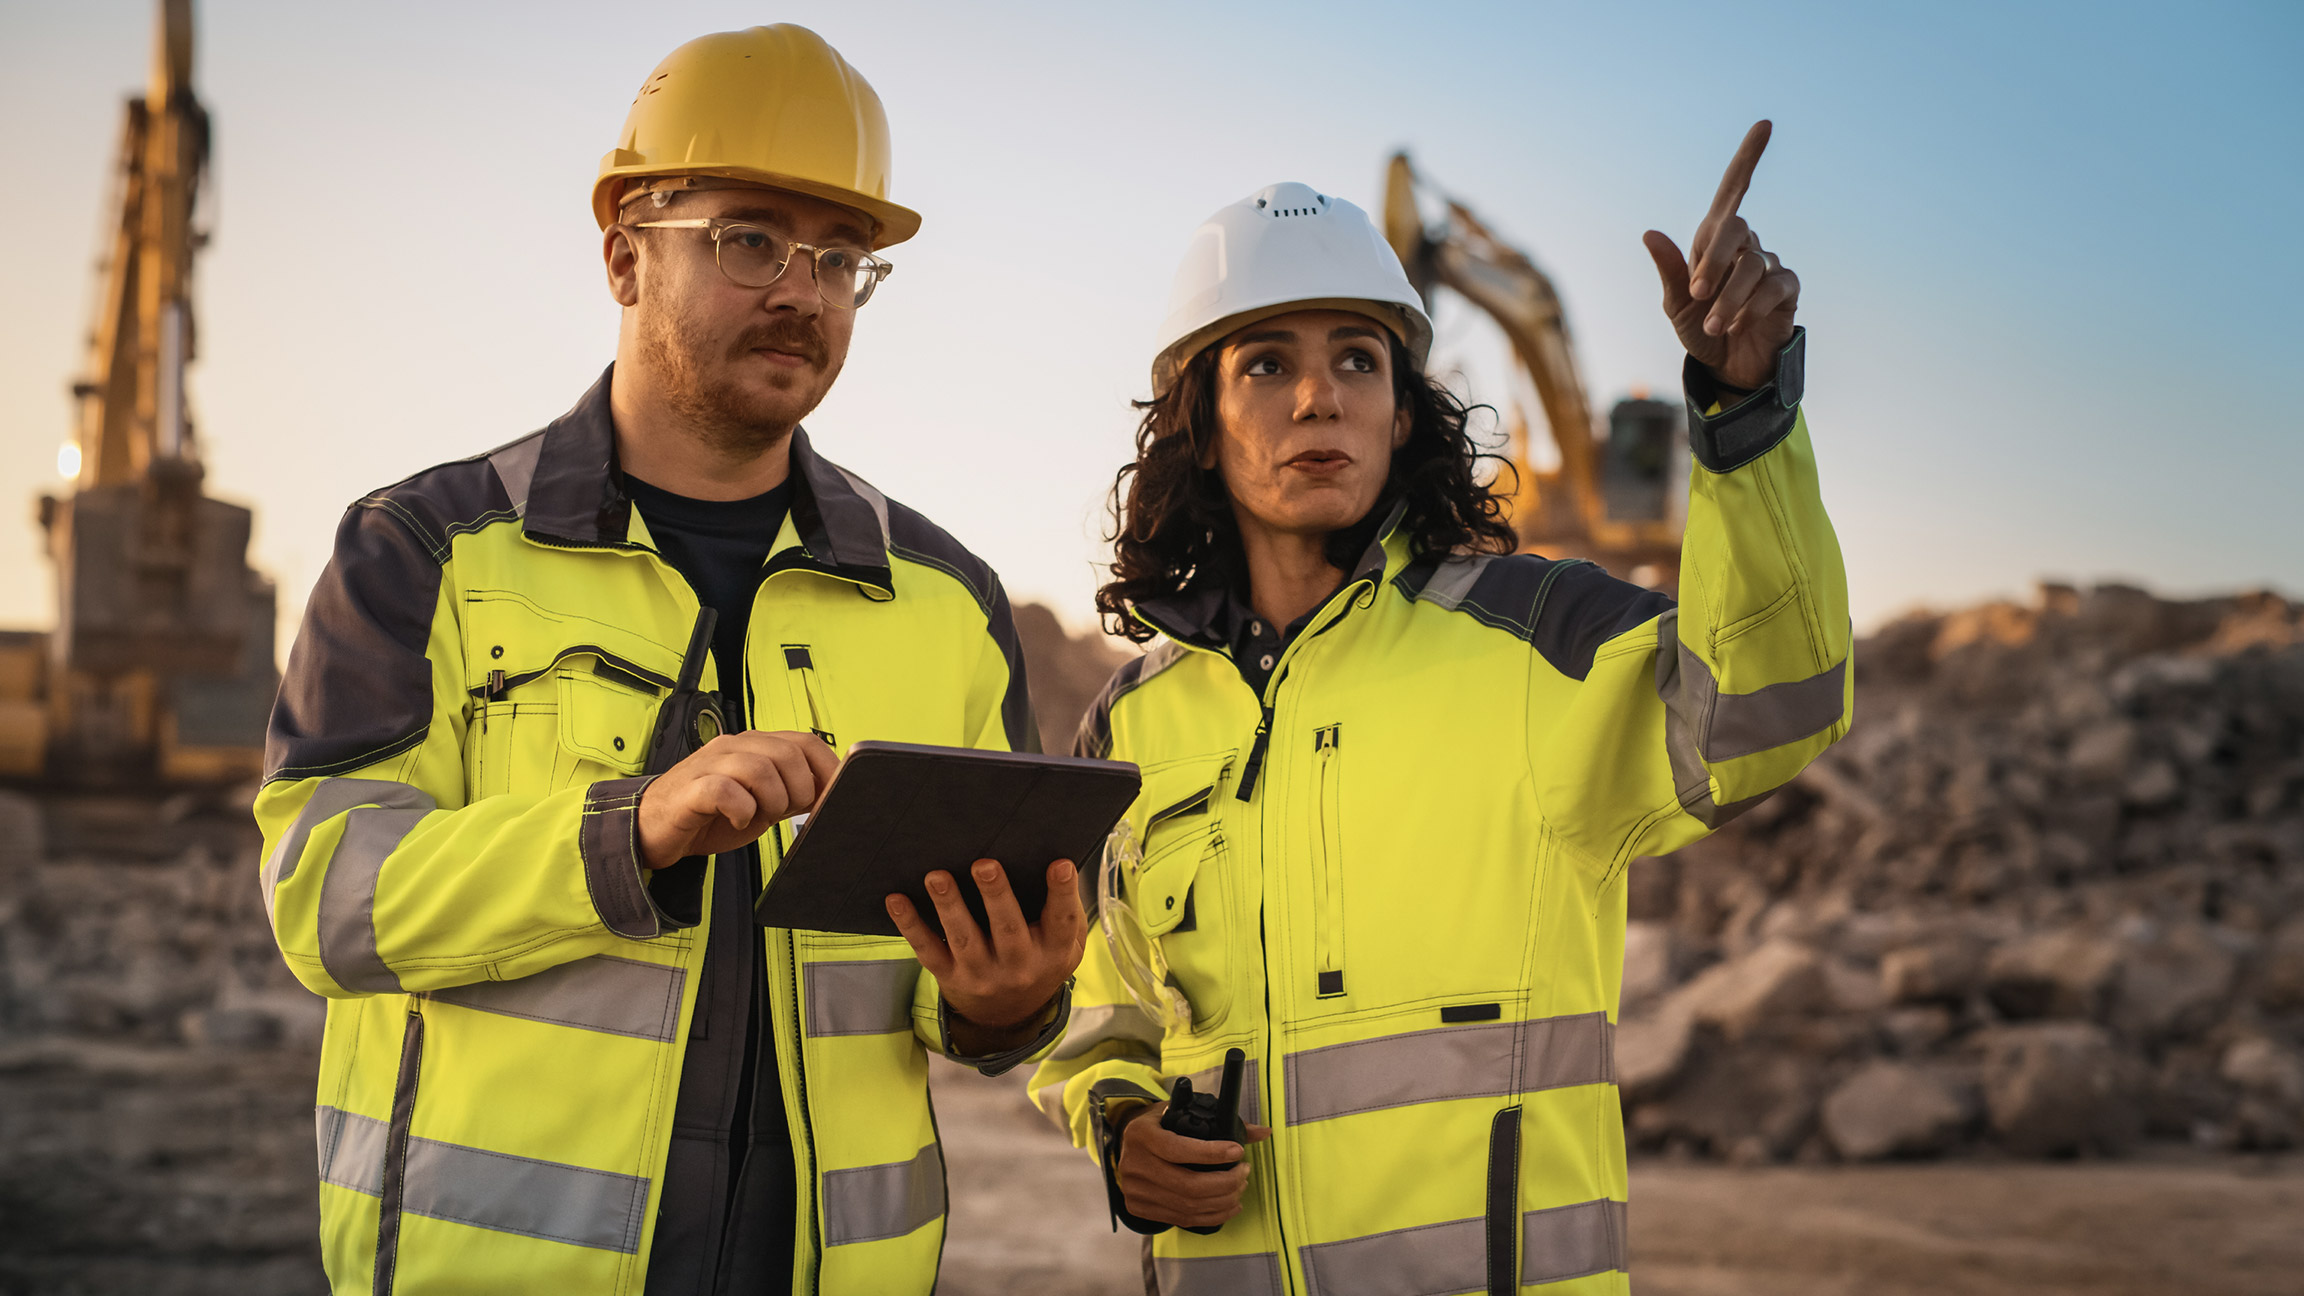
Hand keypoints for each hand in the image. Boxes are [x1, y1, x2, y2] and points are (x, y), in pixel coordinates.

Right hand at [636, 731, 837, 868]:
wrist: (653, 828)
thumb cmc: (709, 815)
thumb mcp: (761, 803)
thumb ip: (791, 793)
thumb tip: (831, 795)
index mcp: (754, 746)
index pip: (805, 742)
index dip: (828, 770)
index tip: (833, 798)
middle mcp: (733, 747)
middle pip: (787, 754)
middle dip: (799, 791)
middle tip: (785, 813)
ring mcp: (710, 764)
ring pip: (760, 769)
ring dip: (771, 801)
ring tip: (759, 817)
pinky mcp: (691, 789)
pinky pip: (726, 791)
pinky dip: (741, 810)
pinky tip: (737, 821)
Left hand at [885, 858, 1086, 1032]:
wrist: (1009, 1013)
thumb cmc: (1040, 958)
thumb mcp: (1066, 944)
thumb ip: (1065, 909)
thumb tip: (1058, 862)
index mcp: (1053, 952)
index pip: (1062, 921)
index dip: (1062, 893)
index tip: (1060, 865)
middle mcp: (1019, 965)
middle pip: (1007, 929)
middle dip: (995, 895)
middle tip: (985, 864)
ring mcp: (981, 973)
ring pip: (964, 938)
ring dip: (949, 906)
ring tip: (937, 877)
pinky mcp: (950, 976)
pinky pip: (928, 950)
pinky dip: (910, 925)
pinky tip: (896, 900)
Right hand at [1114, 1101, 1273, 1228]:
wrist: (1125, 1144)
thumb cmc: (1159, 1125)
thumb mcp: (1180, 1112)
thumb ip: (1221, 1121)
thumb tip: (1264, 1132)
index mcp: (1142, 1135)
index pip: (1179, 1149)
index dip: (1212, 1154)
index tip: (1238, 1152)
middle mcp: (1135, 1164)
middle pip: (1188, 1185)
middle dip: (1225, 1182)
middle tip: (1244, 1172)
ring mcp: (1136, 1190)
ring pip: (1188, 1206)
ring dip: (1223, 1201)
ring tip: (1240, 1188)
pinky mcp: (1140, 1208)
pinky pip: (1183, 1219)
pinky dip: (1212, 1216)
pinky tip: (1228, 1205)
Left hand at [1643, 120, 1800, 390]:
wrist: (1727, 368)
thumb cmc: (1699, 330)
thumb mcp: (1676, 305)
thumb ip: (1669, 270)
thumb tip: (1649, 232)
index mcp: (1715, 241)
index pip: (1734, 190)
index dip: (1748, 157)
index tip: (1765, 124)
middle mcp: (1746, 246)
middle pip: (1735, 228)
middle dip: (1712, 260)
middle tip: (1696, 294)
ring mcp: (1769, 266)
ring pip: (1751, 266)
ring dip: (1727, 299)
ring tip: (1712, 325)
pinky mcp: (1788, 290)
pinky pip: (1772, 288)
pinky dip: (1749, 308)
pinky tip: (1736, 326)